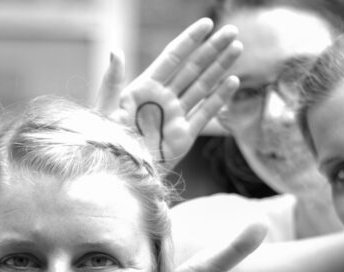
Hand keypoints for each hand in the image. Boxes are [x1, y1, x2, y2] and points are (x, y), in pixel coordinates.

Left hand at [97, 18, 240, 167]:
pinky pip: (205, 114)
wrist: (117, 176)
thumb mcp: (106, 111)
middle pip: (192, 68)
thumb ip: (112, 82)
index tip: (207, 23)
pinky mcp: (184, 137)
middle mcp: (162, 99)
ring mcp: (175, 116)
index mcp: (143, 89)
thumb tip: (115, 51)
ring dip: (220, 67)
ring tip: (237, 48)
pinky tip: (232, 81)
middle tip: (233, 30)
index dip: (189, 40)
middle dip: (212, 49)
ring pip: (202, 86)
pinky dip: (219, 98)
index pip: (172, 58)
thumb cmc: (105, 145)